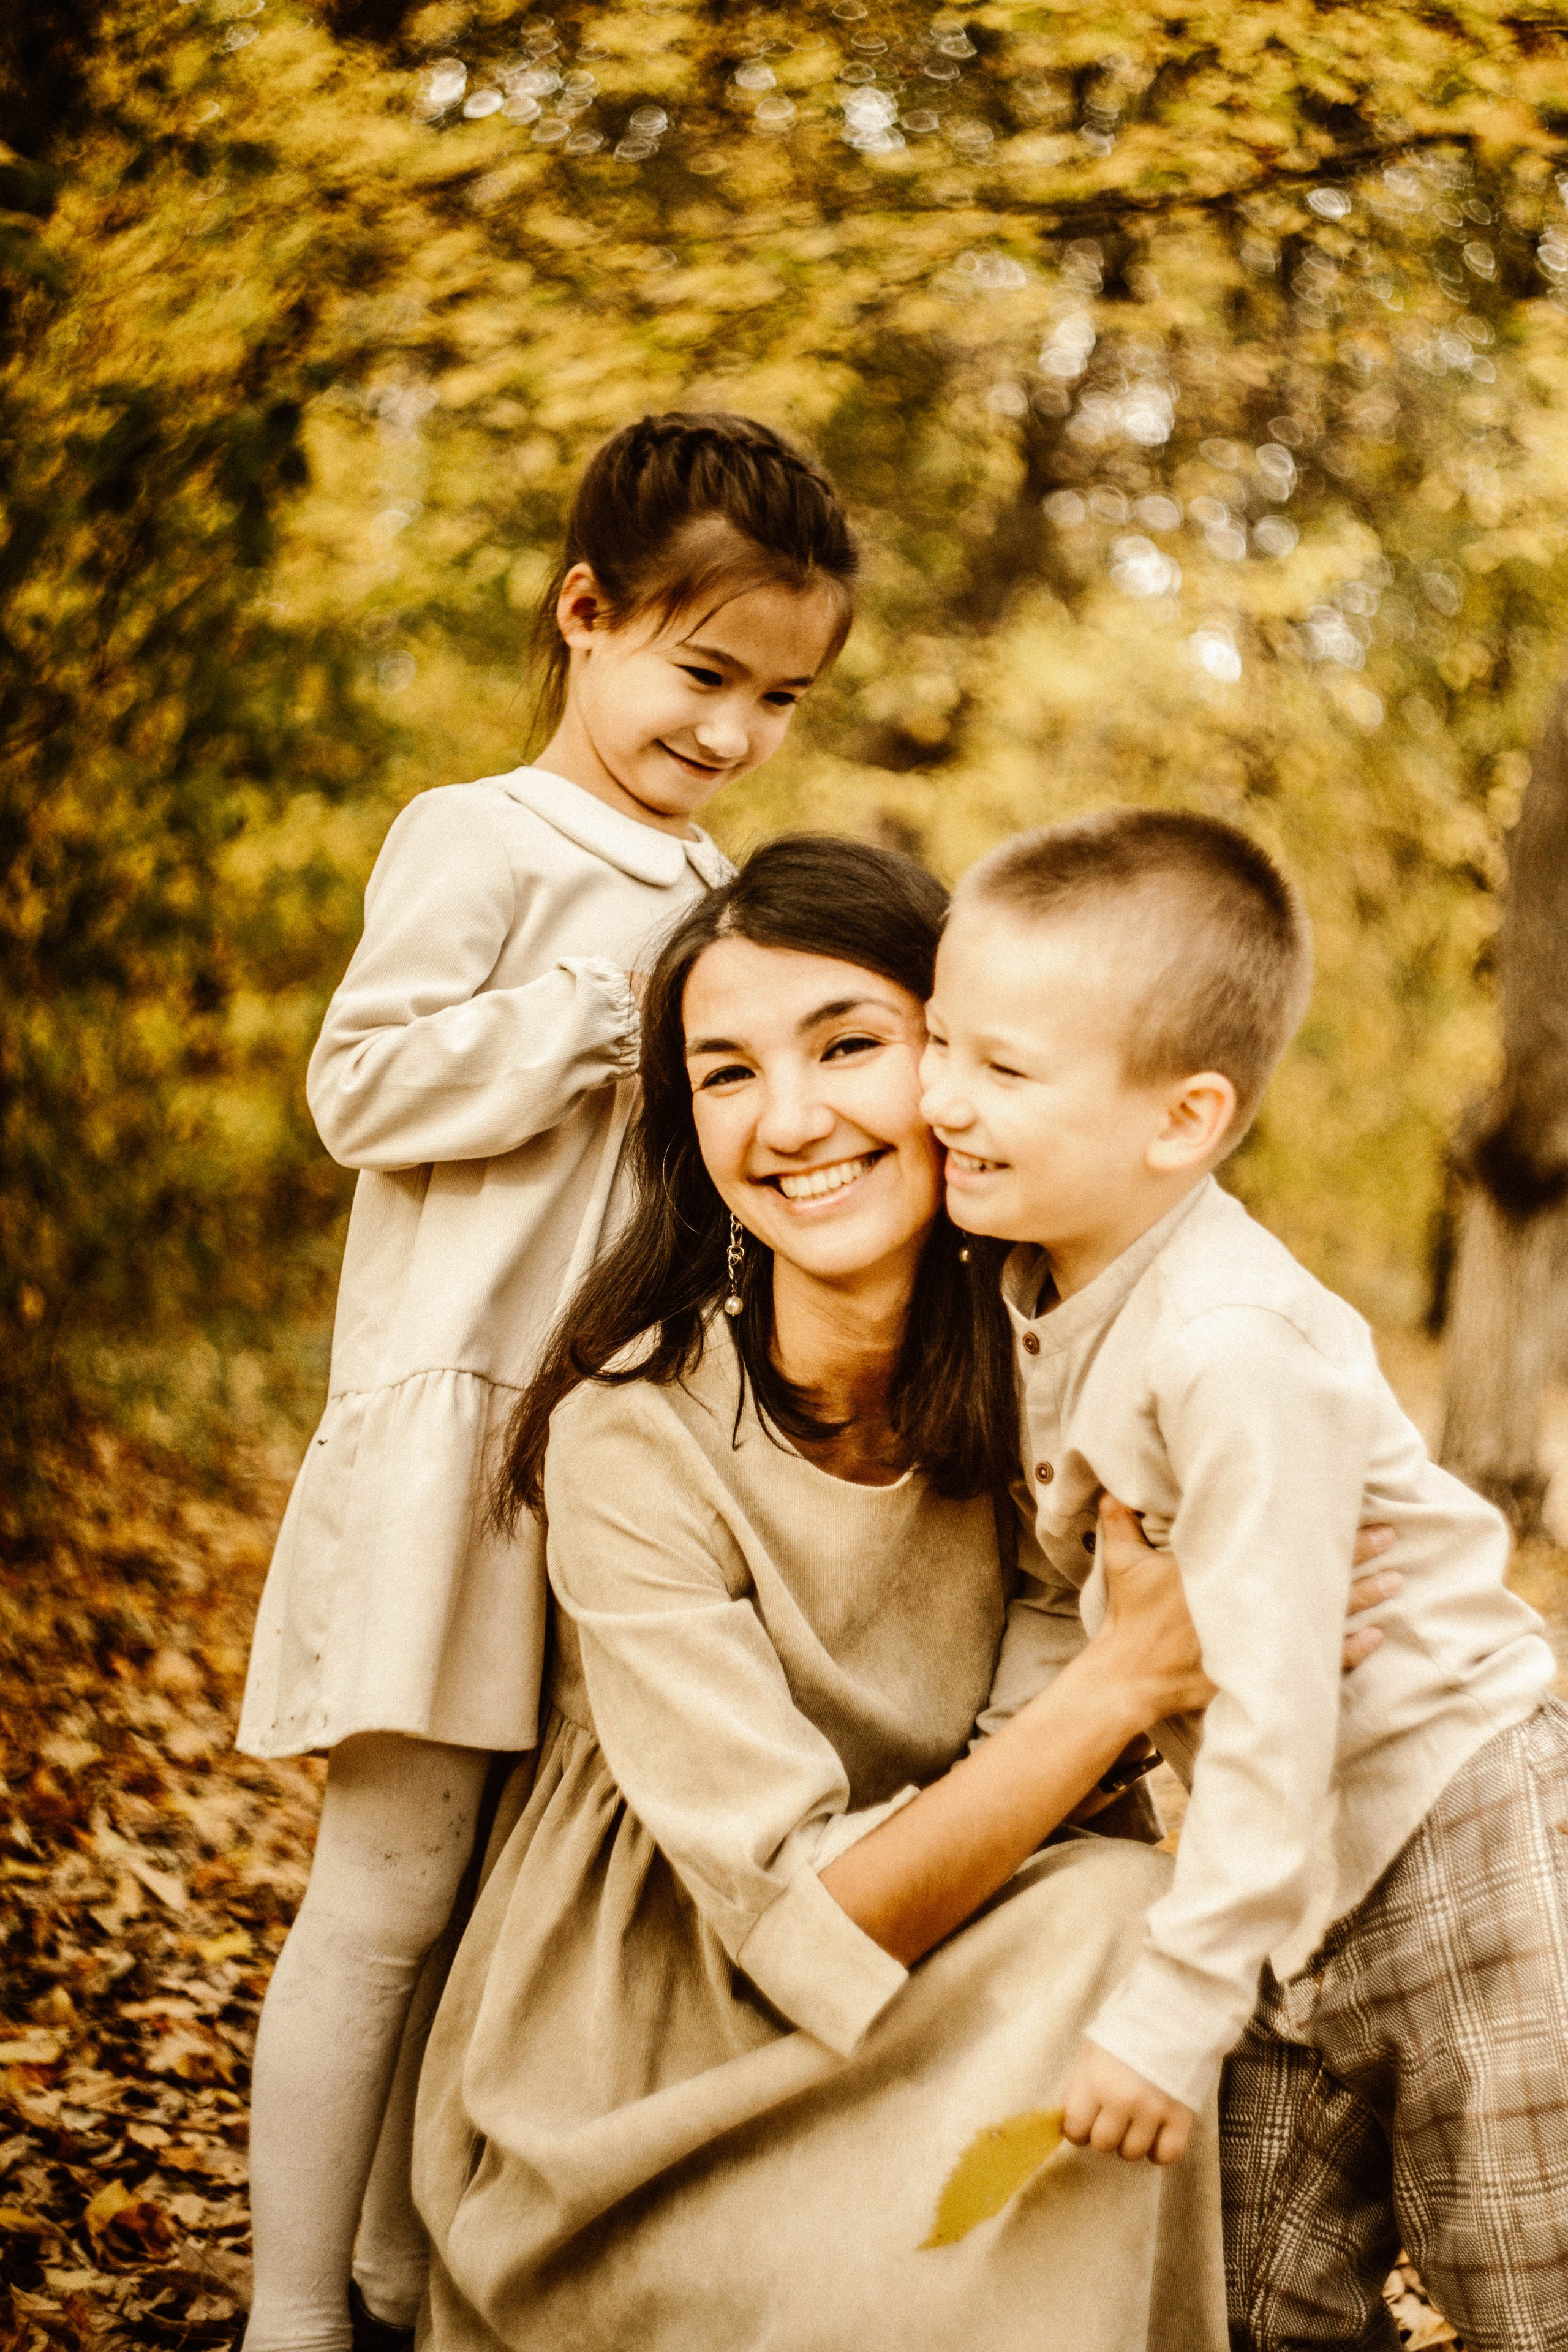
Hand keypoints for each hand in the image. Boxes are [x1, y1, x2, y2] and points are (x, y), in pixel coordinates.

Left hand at [1062, 2039, 1192, 2165]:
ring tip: (1135, 2121)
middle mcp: (1122, 2100)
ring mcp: (1153, 2110)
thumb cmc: (1126, 2031)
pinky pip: (1166, 2155)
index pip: (1075, 2130)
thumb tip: (1071, 2121)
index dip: (1078, 2129)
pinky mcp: (1181, 2116)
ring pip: (1133, 2153)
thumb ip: (1079, 2088)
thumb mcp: (1092, 2051)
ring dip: (1131, 2142)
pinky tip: (1157, 2133)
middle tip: (1113, 2117)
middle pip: (1104, 2145)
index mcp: (1095, 2081)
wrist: (1172, 2014)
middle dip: (1105, 2133)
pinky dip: (1159, 2151)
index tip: (1085, 2121)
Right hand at [1095, 1501, 1402, 1706]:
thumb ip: (1120, 1522)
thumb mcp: (1122, 1563)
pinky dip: (1349, 1652)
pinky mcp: (1265, 1670)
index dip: (1317, 1522)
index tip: (1347, 1502)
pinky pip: (1319, 1663)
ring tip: (1397, 1582)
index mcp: (1221, 1567)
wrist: (1131, 1677)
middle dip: (1355, 1554)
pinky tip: (1374, 1639)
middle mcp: (1247, 1600)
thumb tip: (1113, 1485)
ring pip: (1326, 1617)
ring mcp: (1260, 1640)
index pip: (1280, 1539)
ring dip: (1364, 1600)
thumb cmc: (1130, 1619)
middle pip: (1314, 1573)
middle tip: (1392, 1534)